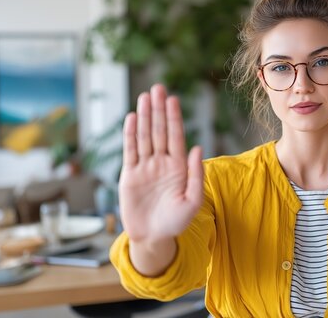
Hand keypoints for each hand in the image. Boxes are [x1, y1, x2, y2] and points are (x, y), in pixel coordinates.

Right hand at [118, 84, 203, 243]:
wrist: (154, 238)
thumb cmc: (176, 222)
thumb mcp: (193, 201)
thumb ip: (196, 175)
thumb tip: (197, 147)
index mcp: (179, 167)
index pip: (176, 136)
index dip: (174, 118)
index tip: (173, 99)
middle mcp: (162, 163)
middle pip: (159, 131)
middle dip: (159, 110)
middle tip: (158, 88)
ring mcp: (145, 167)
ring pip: (144, 137)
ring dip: (144, 117)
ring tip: (145, 97)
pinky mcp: (130, 175)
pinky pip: (130, 151)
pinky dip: (130, 135)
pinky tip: (132, 119)